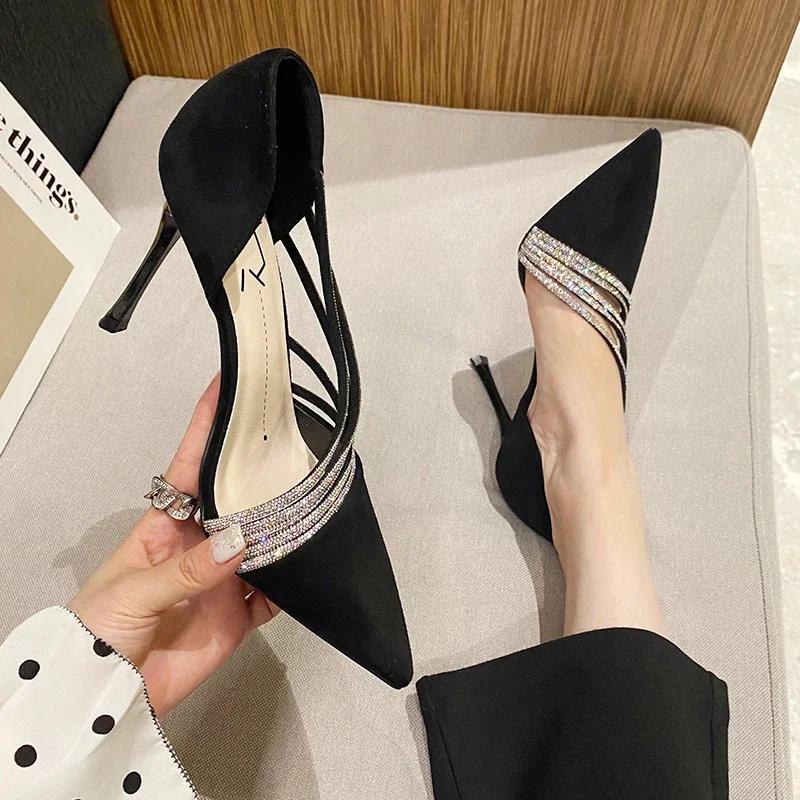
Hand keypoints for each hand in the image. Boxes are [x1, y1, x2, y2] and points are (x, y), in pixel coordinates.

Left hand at [68, 375, 277, 715]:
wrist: (106, 701)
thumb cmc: (98, 631)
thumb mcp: (132, 591)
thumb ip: (186, 568)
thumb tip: (239, 542)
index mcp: (165, 524)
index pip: (189, 465)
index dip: (207, 428)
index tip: (228, 388)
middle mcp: (200, 543)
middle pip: (236, 499)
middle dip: (260, 473)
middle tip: (293, 444)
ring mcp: (222, 578)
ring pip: (263, 542)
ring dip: (283, 527)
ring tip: (311, 502)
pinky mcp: (240, 614)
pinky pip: (275, 592)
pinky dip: (293, 582)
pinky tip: (309, 565)